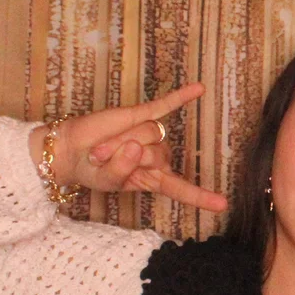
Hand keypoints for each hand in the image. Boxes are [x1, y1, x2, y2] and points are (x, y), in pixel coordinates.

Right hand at [28, 83, 227, 212]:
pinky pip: (164, 105)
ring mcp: (151, 135)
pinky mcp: (141, 114)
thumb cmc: (92, 171)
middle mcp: (156, 157)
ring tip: (102, 147)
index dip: (201, 197)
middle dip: (125, 157)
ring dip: (119, 142)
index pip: (181, 189)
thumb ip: (122, 170)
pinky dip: (180, 97)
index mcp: (153, 179)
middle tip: (101, 159)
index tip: (223, 205)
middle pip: (157, 155)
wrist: (71, 151)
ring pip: (149, 135)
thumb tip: (136, 146)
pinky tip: (198, 89)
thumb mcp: (107, 182)